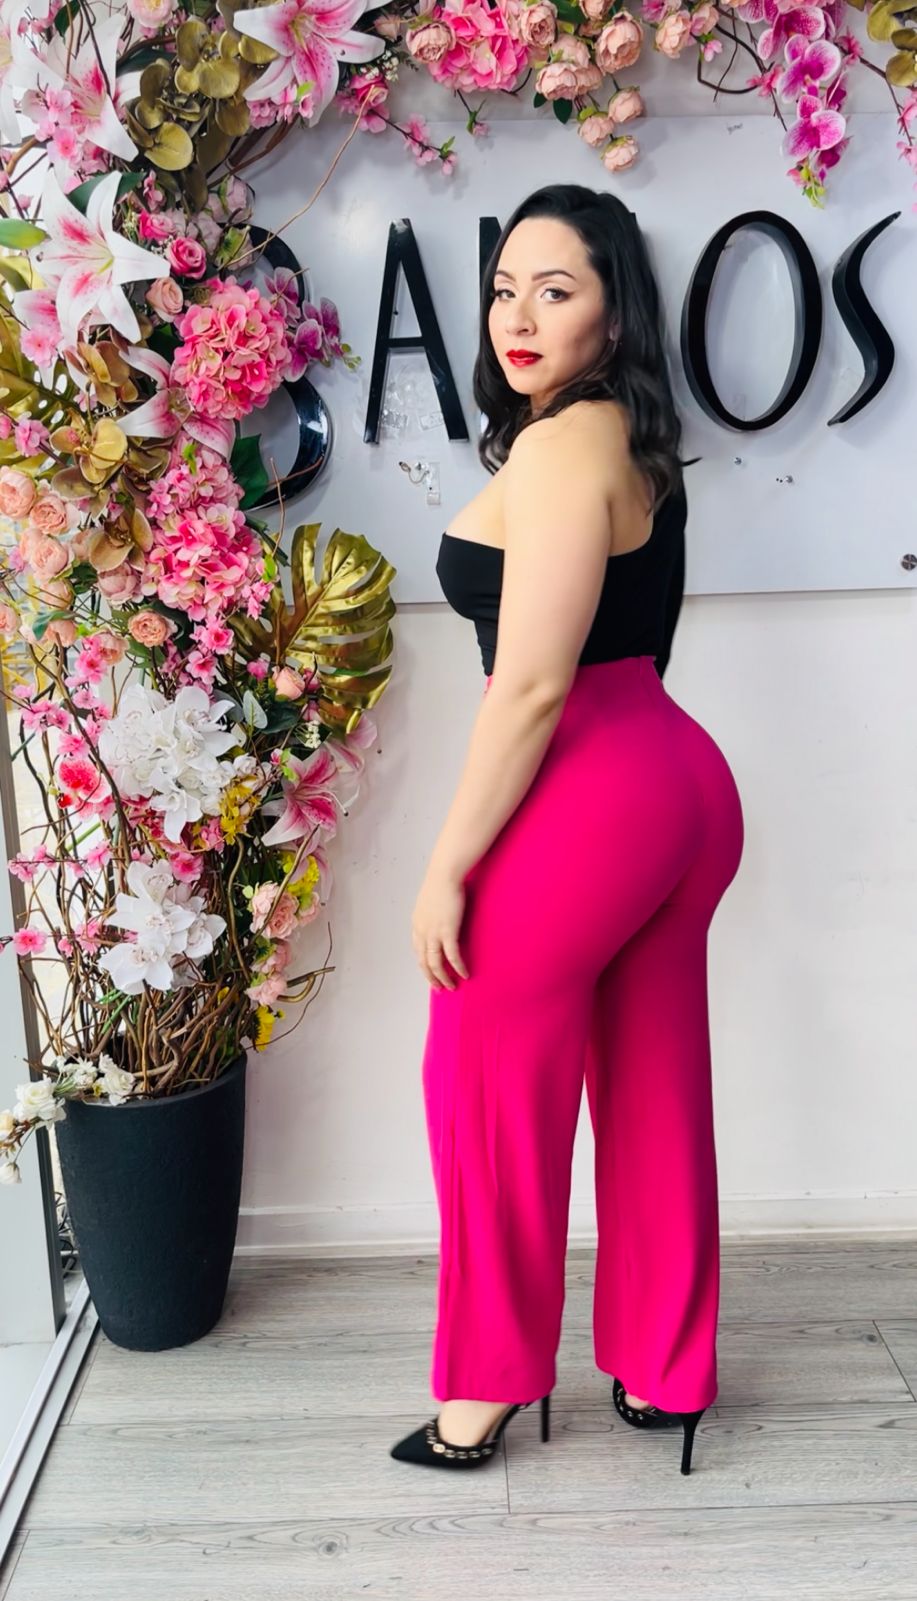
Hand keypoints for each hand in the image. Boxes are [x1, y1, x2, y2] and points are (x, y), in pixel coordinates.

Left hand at [411, 865, 469, 989]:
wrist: (445, 874)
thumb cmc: (441, 883)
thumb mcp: (430, 902)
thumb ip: (432, 914)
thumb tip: (439, 918)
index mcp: (417, 925)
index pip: (418, 951)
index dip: (424, 965)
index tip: (432, 974)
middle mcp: (422, 932)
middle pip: (424, 962)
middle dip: (432, 978)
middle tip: (440, 988)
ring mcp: (434, 933)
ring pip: (436, 963)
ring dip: (443, 978)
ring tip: (452, 986)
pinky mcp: (448, 931)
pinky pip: (452, 956)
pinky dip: (458, 967)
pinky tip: (464, 974)